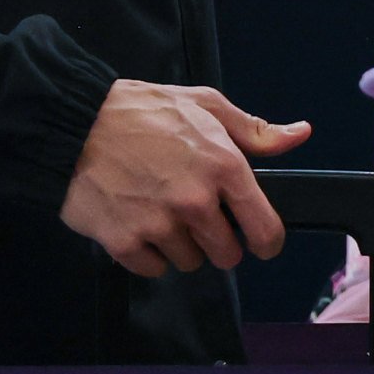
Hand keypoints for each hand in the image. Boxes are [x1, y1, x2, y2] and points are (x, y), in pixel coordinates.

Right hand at [59, 81, 312, 276]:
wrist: (74, 125)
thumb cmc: (140, 112)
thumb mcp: (204, 105)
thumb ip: (254, 130)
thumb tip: (299, 135)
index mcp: (223, 167)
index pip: (264, 229)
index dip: (266, 241)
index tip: (259, 241)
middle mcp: (195, 201)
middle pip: (226, 255)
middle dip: (217, 240)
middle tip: (196, 216)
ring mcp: (159, 225)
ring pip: (189, 262)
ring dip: (180, 245)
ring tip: (161, 210)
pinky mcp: (125, 243)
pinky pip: (153, 268)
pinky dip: (148, 253)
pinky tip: (138, 222)